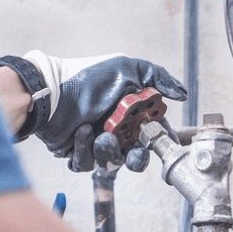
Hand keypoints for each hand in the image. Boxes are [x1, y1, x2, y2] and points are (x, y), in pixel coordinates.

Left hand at [0, 52, 186, 172]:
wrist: (50, 90)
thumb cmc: (88, 77)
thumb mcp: (128, 68)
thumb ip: (159, 79)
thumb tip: (182, 93)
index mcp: (130, 114)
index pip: (153, 134)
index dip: (160, 142)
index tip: (165, 145)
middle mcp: (115, 130)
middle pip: (134, 156)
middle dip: (135, 156)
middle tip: (133, 151)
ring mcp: (95, 143)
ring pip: (110, 161)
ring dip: (106, 149)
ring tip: (96, 133)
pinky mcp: (75, 153)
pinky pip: (86, 163)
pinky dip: (84, 149)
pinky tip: (80, 131)